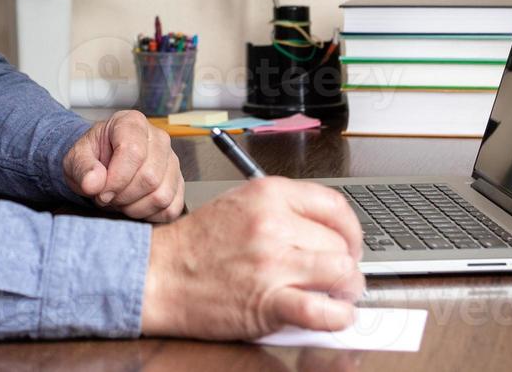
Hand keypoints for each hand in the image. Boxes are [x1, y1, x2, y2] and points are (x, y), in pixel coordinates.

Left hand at [62, 110, 184, 221]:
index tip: (101, 192)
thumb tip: (93, 183)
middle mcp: (158, 138)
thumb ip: (82, 168)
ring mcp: (172, 161)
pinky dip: (150, 215)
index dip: (116, 179)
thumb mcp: (76, 158)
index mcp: (132, 123)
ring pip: (162, 195)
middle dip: (123, 196)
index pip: (133, 152)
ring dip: (136, 208)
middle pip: (150, 177)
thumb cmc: (91, 158)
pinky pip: (172, 208)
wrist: (100, 165)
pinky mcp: (178, 182)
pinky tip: (134, 207)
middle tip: (107, 197)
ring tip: (119, 201)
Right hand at [140, 176, 365, 339]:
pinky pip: (323, 311)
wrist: (160, 275)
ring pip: (341, 273)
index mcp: (268, 194)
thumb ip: (284, 209)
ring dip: (346, 289)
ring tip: (337, 294)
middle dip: (346, 263)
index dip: (351, 229)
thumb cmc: (196, 244)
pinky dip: (337, 317)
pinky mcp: (269, 301)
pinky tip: (333, 314)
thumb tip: (328, 230)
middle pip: (341, 243)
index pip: (335, 206)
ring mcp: (273, 263)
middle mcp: (274, 224)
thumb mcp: (240, 203)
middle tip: (338, 275)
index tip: (350, 243)